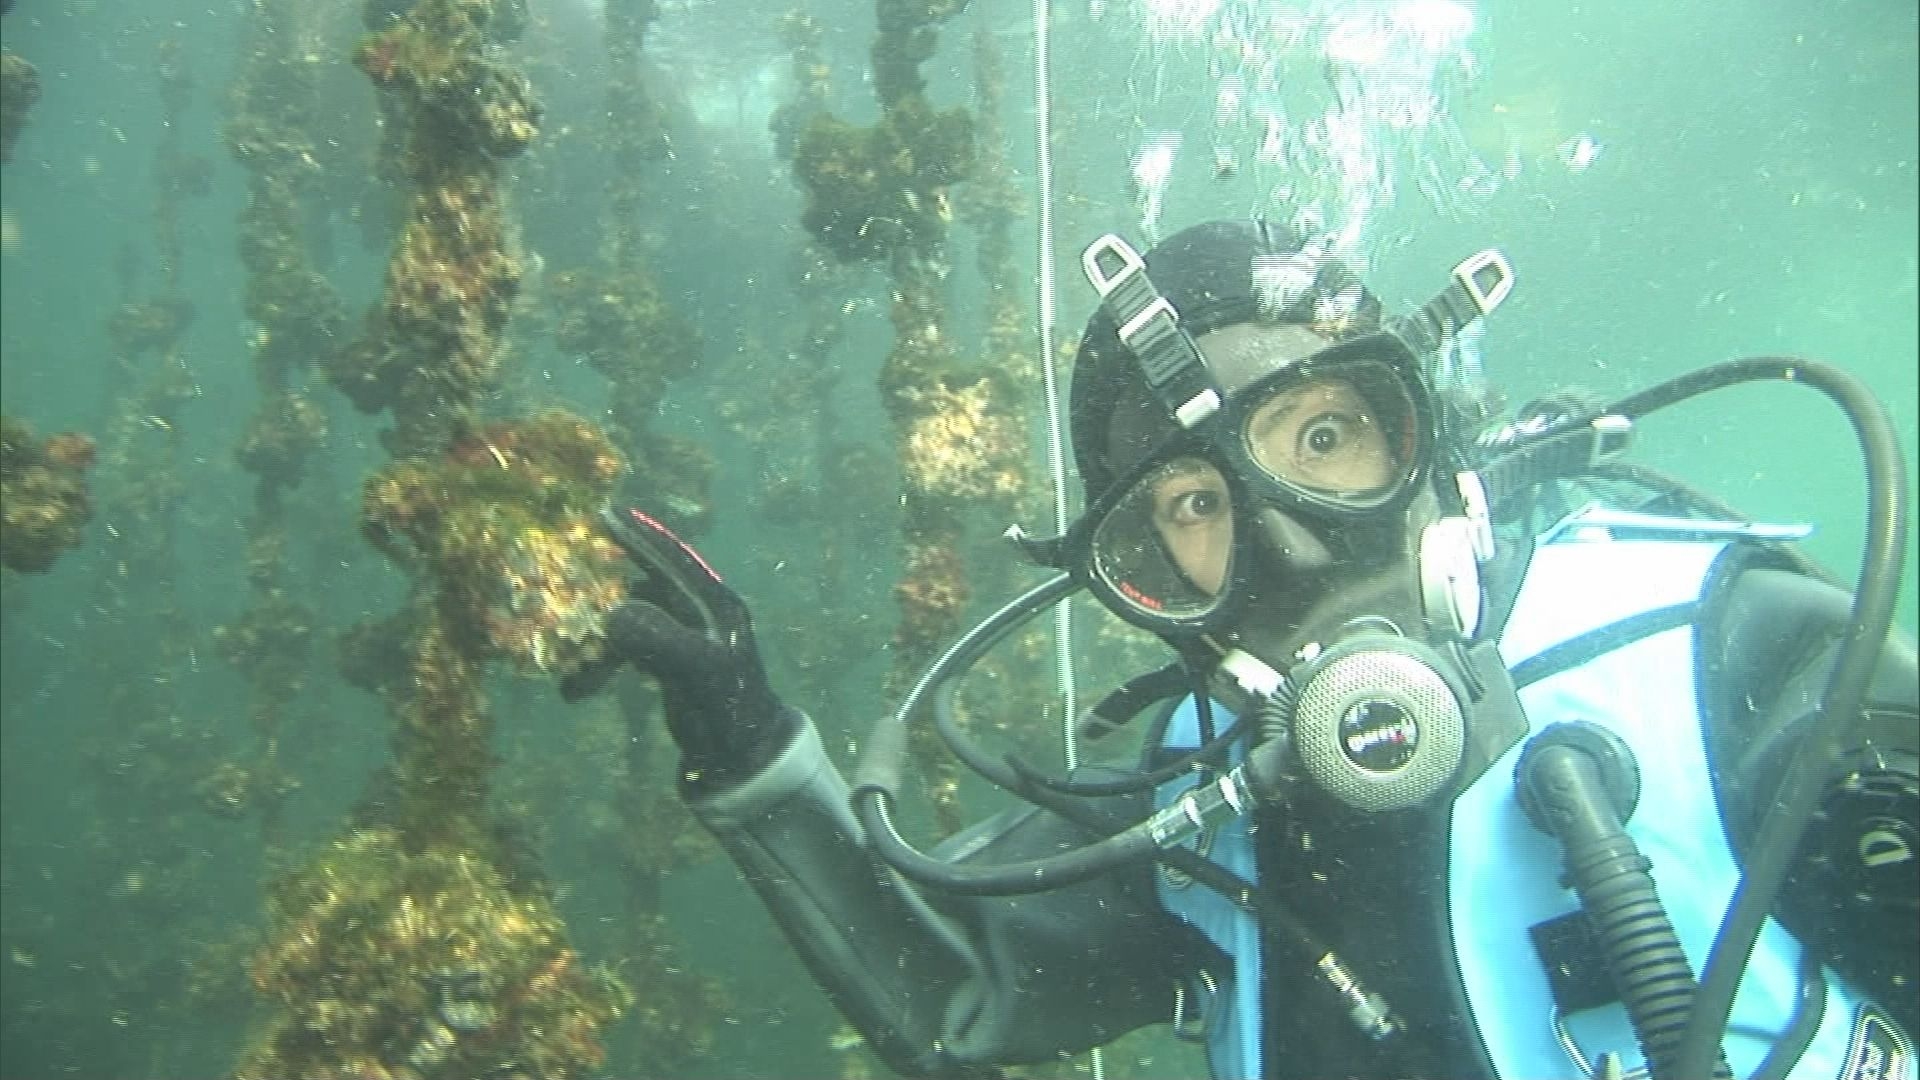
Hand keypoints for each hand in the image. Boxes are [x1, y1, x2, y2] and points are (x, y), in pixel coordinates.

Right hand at [562, 507, 796, 787]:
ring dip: (600, 640)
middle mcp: (701, 613)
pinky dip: (605, 663)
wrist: (740, 758)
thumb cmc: (728, 711)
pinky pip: (629, 648)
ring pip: (632, 619)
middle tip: (571, 580)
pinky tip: (580, 690)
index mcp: (716, 604)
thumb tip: (614, 613)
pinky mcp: (671, 661)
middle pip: (647, 584)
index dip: (640, 536)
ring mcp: (686, 636)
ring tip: (575, 668)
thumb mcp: (698, 672)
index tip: (604, 513)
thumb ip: (660, 640)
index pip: (674, 560)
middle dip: (607, 589)